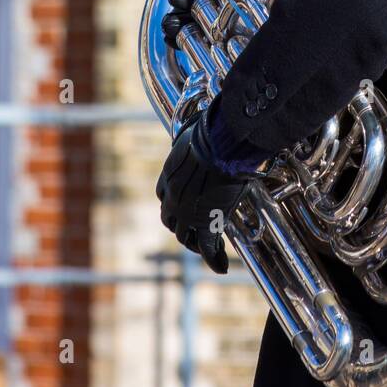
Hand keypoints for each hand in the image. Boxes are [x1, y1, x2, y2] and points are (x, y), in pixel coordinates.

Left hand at [155, 106, 255, 274]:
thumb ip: (196, 135)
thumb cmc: (214, 132)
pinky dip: (214, 259)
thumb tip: (207, 120)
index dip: (174, 204)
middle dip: (181, 227)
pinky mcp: (206, 224)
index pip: (164, 196)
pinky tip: (221, 266)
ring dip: (196, 244)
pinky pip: (209, 248)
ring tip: (209, 249)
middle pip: (171, 221)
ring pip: (186, 238)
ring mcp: (187, 213)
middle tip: (194, 232)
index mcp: (169, 175)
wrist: (222, 144)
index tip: (184, 206)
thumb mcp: (196, 132)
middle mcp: (172, 197)